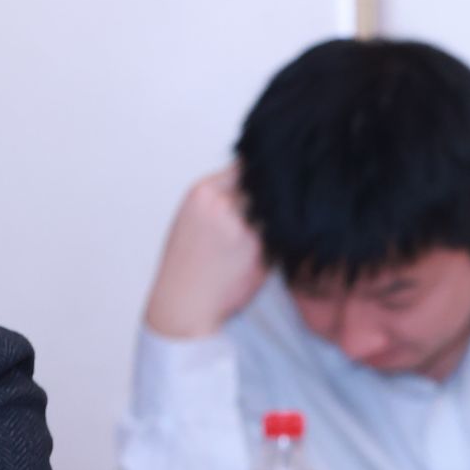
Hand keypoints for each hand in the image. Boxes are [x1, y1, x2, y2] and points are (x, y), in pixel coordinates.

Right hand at [143, 166, 268, 338]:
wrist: (184, 303)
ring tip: (274, 231)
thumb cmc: (190, 262)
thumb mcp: (197, 217)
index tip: (274, 182)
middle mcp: (222, 204)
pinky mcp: (259, 247)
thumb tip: (262, 182)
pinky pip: (281, 232)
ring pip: (276, 208)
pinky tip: (273, 248)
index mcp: (204, 192)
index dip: (263, 175)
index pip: (247, 167)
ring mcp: (241, 224)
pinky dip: (284, 236)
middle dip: (274, 195)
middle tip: (285, 205)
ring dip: (282, 216)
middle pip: (265, 185)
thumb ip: (225, 198)